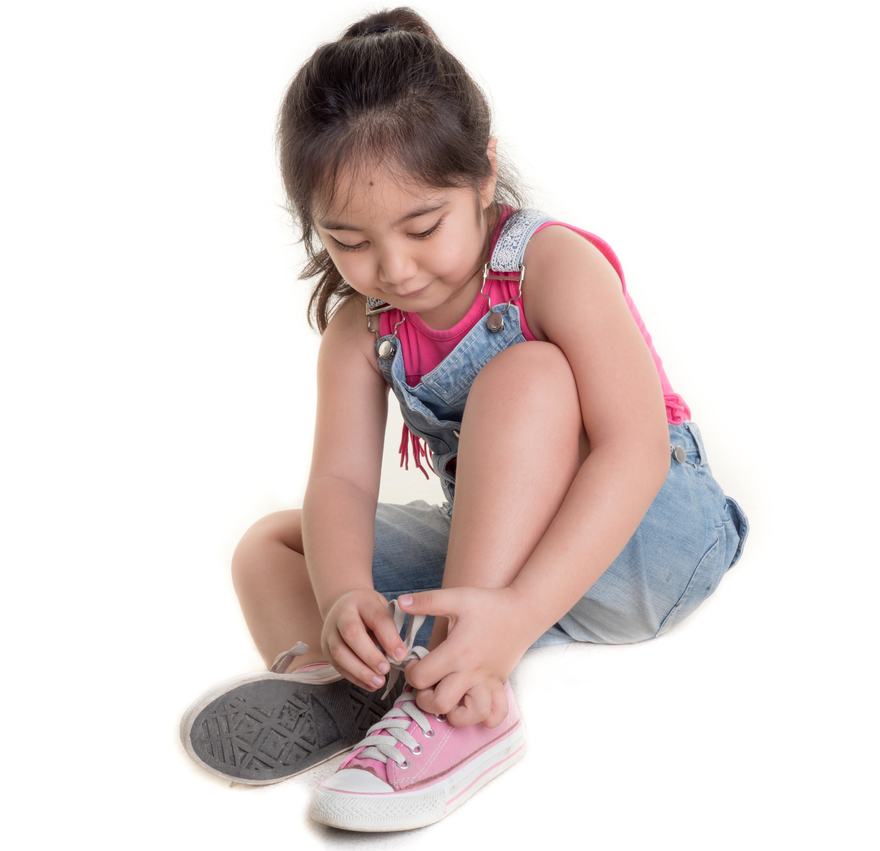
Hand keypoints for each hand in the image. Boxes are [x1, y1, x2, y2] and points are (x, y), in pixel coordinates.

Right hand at [321, 589, 407, 690]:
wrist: (343, 605)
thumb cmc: (368, 610)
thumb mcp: (382, 609)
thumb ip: (389, 629)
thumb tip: (398, 655)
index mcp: (361, 601)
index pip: (376, 617)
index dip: (389, 637)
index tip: (401, 655)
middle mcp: (341, 615)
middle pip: (351, 634)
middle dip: (370, 655)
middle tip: (386, 669)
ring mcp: (330, 632)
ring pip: (339, 653)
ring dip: (360, 671)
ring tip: (379, 682)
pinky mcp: (325, 649)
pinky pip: (338, 666)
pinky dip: (355, 678)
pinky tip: (370, 685)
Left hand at [398, 586, 531, 727]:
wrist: (523, 610)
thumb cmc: (489, 603)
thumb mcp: (456, 597)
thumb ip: (427, 600)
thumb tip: (401, 601)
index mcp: (456, 652)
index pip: (421, 677)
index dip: (410, 672)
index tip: (413, 662)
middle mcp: (471, 673)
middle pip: (439, 704)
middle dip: (424, 698)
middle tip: (426, 683)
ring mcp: (487, 682)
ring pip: (468, 716)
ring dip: (452, 713)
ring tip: (446, 697)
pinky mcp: (498, 685)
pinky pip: (495, 715)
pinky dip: (483, 718)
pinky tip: (471, 703)